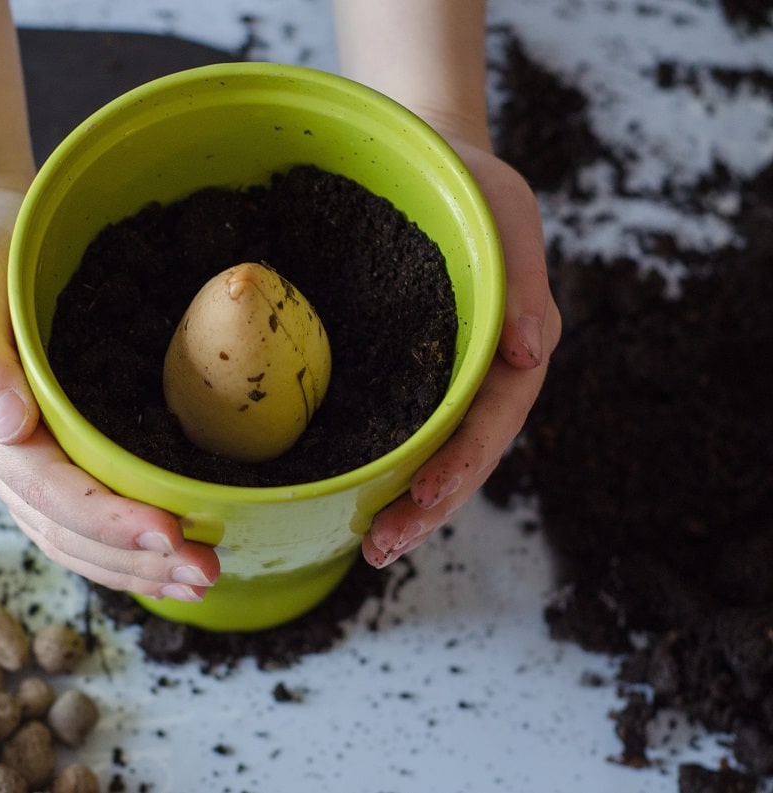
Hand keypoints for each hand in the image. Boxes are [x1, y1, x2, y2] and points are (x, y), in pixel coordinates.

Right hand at [0, 186, 219, 599]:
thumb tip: (6, 425)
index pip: (47, 490)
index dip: (107, 519)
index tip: (169, 534)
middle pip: (64, 531)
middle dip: (135, 560)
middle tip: (207, 572)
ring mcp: (13, 463)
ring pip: (71, 539)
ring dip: (135, 568)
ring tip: (201, 579)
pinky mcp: (37, 458)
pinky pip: (75, 521)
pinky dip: (121, 547)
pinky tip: (166, 556)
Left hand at [363, 130, 561, 567]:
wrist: (425, 160)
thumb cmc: (471, 182)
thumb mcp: (506, 210)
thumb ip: (524, 279)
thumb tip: (535, 350)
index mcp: (510, 344)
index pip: (494, 419)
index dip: (463, 463)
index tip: (426, 497)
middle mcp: (476, 373)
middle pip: (460, 455)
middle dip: (426, 507)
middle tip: (381, 546)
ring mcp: (436, 378)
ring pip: (425, 454)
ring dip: (401, 503)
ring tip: (367, 545)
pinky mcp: (395, 373)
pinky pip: (390, 427)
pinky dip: (374, 465)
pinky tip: (342, 495)